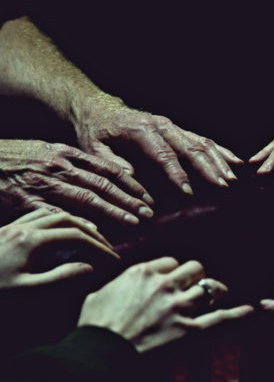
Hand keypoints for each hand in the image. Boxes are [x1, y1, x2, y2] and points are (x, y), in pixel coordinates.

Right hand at [0, 140, 153, 223]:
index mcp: (67, 153)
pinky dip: (77, 221)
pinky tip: (94, 232)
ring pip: (85, 198)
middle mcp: (60, 166)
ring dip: (112, 211)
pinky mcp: (27, 200)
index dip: (130, 183)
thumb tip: (101, 176)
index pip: (107, 168)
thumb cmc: (16, 155)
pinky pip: (57, 212)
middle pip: (102, 184)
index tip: (148, 196)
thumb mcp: (47, 150)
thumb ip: (74, 162)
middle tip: (149, 212)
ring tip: (133, 222)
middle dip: (128, 199)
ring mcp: (44, 183)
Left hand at [0, 209, 118, 289]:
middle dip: (91, 232)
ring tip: (88, 234)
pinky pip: (35, 216)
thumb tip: (89, 268)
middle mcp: (23, 228)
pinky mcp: (3, 231)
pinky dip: (54, 220)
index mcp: (32, 241)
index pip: (76, 238)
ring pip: (52, 214)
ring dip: (74, 222)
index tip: (113, 257)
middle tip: (106, 245)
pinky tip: (57, 229)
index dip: (98, 246)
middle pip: (68, 220)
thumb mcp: (24, 291)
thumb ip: (59, 278)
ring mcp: (12, 227)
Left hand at [74, 97, 242, 193]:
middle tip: (222, 187)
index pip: (164, 155)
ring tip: (232, 179)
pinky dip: (220, 151)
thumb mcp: (94, 149)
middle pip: (190, 147)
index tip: (188, 194)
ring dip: (218, 161)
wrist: (98, 110)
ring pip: (201, 142)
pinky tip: (236, 162)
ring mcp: (172, 126)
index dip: (177, 175)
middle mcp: (161, 125)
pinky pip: (203, 139)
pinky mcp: (178, 130)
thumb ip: (113, 164)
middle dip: (208, 169)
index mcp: (140, 130)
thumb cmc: (95, 133)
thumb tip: (135, 179)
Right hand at [78, 257, 253, 352]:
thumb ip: (113, 283)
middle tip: (196, 287)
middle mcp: (165, 285)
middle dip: (197, 276)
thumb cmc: (93, 331)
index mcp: (143, 273)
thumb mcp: (96, 296)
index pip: (171, 261)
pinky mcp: (191, 332)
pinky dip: (239, 315)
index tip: (175, 280)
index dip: (175, 271)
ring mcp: (180, 307)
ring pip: (211, 287)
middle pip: (195, 268)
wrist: (97, 359)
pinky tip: (251, 311)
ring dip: (216, 291)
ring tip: (219, 296)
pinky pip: (222, 319)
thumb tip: (116, 280)